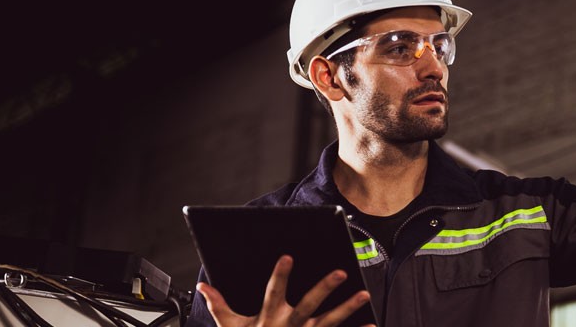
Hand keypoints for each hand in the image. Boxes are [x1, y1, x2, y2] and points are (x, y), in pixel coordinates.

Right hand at [196, 255, 373, 326]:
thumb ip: (219, 305)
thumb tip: (203, 287)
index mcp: (269, 317)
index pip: (273, 292)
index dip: (280, 275)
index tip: (288, 257)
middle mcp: (290, 326)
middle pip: (309, 304)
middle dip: (324, 288)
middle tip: (340, 272)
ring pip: (330, 321)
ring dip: (348, 307)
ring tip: (364, 293)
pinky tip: (372, 324)